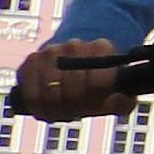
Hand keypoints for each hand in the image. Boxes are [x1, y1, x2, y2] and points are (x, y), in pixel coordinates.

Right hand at [10, 39, 124, 125]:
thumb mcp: (116, 93)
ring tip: (62, 107)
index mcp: (102, 48)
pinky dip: (37, 102)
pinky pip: (30, 90)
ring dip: (55, 106)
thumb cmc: (96, 85)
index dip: (94, 100)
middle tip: (75, 109)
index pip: (98, 82)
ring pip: (51, 91)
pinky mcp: (32, 60)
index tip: (93, 105)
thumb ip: (123, 102)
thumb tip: (115, 99)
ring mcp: (52, 50)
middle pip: (73, 89)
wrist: (71, 64)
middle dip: (74, 106)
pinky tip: (45, 104)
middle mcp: (76, 45)